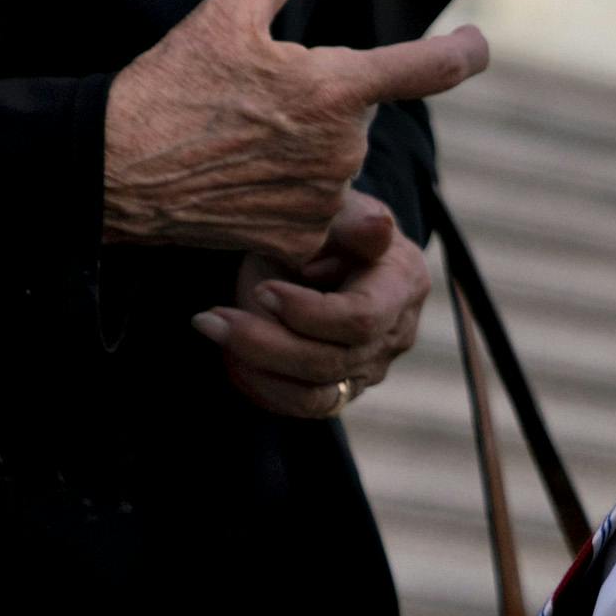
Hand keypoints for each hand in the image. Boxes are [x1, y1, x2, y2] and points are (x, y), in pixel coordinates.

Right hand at [100, 0, 488, 255]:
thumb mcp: (227, 12)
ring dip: (310, 147)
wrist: (111, 171)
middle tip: (260, 98)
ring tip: (245, 140)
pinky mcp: (297, 237)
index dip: (463, 51)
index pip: (433, 68)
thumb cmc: (169, 86)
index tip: (475, 44)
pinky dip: (293, 194)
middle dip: (329, 99)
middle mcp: (341, 148)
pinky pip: (319, 210)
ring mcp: (322, 198)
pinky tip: (245, 180)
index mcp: (336, 88)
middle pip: (362, 110)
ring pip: (340, 159)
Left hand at [200, 187, 437, 420]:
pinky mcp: (344, 388)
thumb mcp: (341, 209)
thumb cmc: (333, 222)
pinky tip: (230, 354)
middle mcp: (396, 334)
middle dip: (264, 343)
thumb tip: (378, 228)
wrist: (332, 246)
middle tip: (211, 317)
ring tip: (214, 328)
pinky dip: (262, 385)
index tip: (262, 289)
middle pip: (331, 362)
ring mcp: (371, 368)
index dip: (308, 313)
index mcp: (404, 283)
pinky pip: (303, 406)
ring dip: (255, 367)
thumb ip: (354, 222)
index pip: (361, 318)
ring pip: (313, 394)